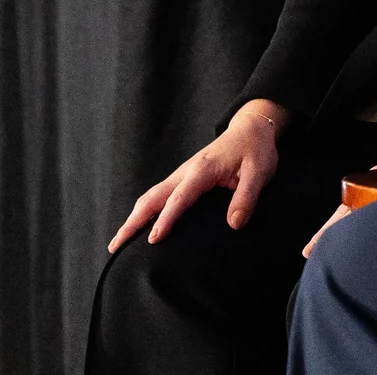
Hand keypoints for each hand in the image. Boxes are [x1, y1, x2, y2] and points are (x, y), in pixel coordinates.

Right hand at [109, 99, 288, 249]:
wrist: (251, 128)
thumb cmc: (256, 149)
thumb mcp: (260, 171)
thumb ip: (247, 196)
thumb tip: (235, 224)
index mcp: (203, 169)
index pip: (180, 197)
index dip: (166, 219)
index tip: (153, 239)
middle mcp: (186, 172)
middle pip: (152, 198)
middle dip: (133, 222)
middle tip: (116, 247)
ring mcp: (181, 175)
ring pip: (150, 197)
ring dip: (133, 218)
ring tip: (119, 243)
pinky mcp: (183, 179)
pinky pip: (158, 196)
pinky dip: (144, 212)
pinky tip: (139, 227)